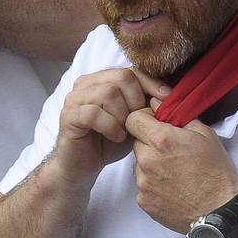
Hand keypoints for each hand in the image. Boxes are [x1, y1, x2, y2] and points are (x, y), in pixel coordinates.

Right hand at [54, 67, 169, 186]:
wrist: (84, 166)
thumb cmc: (110, 142)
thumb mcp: (134, 121)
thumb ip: (146, 105)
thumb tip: (169, 95)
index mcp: (102, 79)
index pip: (132, 70)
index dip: (152, 84)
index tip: (166, 100)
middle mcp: (86, 83)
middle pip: (122, 77)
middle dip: (136, 101)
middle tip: (137, 123)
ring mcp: (74, 98)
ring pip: (108, 93)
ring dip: (123, 115)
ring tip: (125, 131)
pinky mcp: (68, 116)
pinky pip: (93, 113)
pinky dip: (110, 126)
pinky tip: (115, 137)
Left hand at [125, 103, 237, 232]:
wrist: (219, 211)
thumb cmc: (216, 173)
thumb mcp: (205, 134)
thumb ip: (178, 115)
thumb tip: (158, 104)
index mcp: (160, 140)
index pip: (133, 119)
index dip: (144, 118)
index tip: (156, 123)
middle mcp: (146, 161)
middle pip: (136, 142)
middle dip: (150, 142)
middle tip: (171, 151)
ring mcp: (143, 183)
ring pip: (139, 165)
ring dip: (151, 164)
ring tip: (175, 172)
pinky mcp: (144, 201)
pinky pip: (143, 185)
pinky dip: (154, 184)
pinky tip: (173, 188)